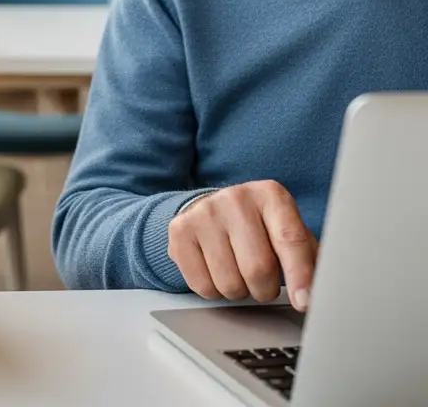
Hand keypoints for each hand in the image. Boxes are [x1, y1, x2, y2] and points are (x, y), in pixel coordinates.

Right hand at [167, 181, 318, 311]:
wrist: (213, 210)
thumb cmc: (260, 228)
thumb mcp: (288, 232)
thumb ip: (309, 260)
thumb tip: (319, 296)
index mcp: (271, 195)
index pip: (290, 239)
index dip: (300, 276)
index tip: (305, 303)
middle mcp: (235, 198)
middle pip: (258, 268)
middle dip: (265, 289)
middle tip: (264, 282)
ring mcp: (204, 212)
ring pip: (229, 283)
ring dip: (239, 291)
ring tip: (238, 272)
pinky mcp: (180, 230)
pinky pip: (202, 286)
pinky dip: (214, 291)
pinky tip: (216, 270)